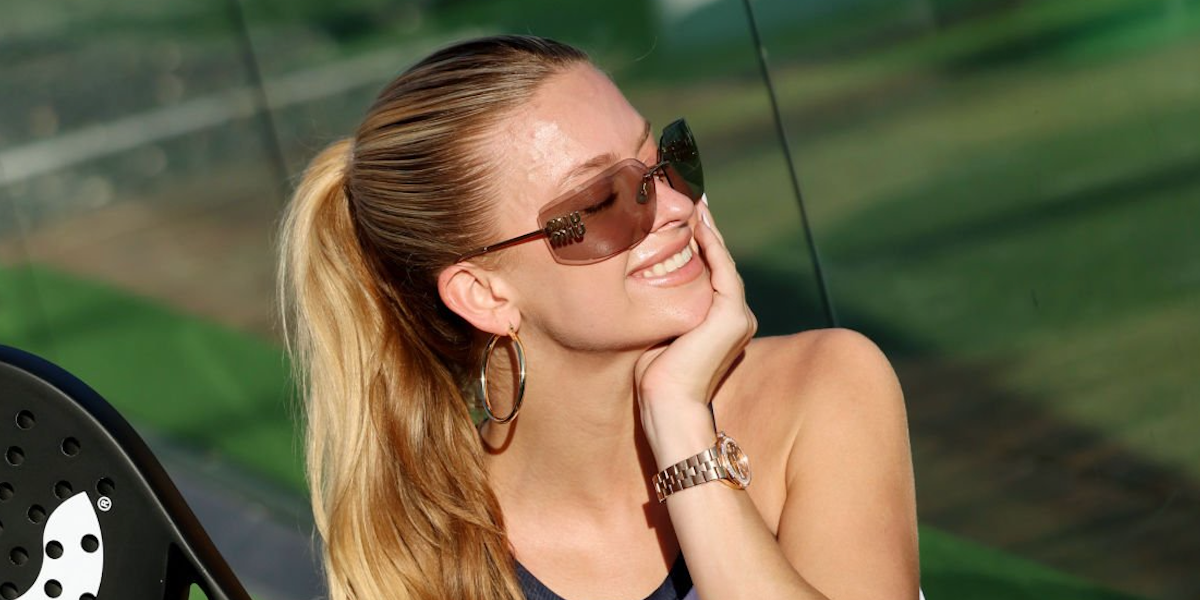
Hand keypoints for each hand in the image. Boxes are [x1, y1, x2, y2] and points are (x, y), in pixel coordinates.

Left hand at [634, 201, 757, 456]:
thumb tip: (640, 277)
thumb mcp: (657, 330)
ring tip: (696, 202)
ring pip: (722, 261)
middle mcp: (735, 316)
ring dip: (709, 230)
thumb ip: (661, 305)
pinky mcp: (733, 316)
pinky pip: (722, 270)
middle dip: (705, 228)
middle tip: (693, 197)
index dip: (698, 242)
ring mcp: (738, 316)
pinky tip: (698, 224)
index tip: (684, 215)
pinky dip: (711, 245)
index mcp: (720, 321)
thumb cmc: (653, 375)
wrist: (666, 403)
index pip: (709, 271)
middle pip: (719, 261)